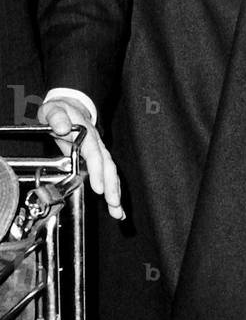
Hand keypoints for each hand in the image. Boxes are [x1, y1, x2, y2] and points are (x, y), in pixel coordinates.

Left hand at [37, 97, 123, 218]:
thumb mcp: (54, 109)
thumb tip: (62, 127)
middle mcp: (97, 145)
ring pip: (112, 174)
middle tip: (113, 203)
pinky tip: (117, 208)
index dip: (98, 171)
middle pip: (109, 167)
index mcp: (87, 134)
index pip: (94, 153)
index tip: (99, 187)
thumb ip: (57, 116)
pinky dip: (115, 192)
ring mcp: (100, 153)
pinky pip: (109, 176)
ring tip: (118, 212)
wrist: (70, 107)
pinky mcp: (99, 160)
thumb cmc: (61, 111)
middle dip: (113, 186)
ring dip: (116, 193)